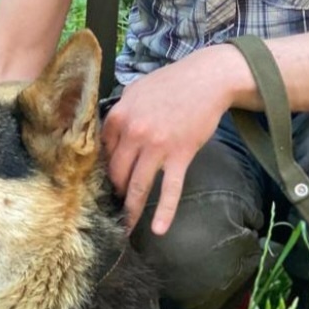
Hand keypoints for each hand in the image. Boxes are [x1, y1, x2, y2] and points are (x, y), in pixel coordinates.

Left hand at [101, 45, 243, 234]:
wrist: (207, 79)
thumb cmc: (171, 83)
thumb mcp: (136, 90)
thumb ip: (120, 111)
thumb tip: (108, 133)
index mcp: (119, 116)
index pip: (102, 152)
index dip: (102, 170)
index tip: (101, 184)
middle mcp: (134, 133)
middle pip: (116, 173)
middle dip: (112, 194)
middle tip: (111, 209)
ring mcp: (157, 146)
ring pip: (137, 185)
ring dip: (130, 210)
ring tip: (125, 228)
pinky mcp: (180, 155)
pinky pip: (170, 188)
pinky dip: (165, 211)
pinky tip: (159, 229)